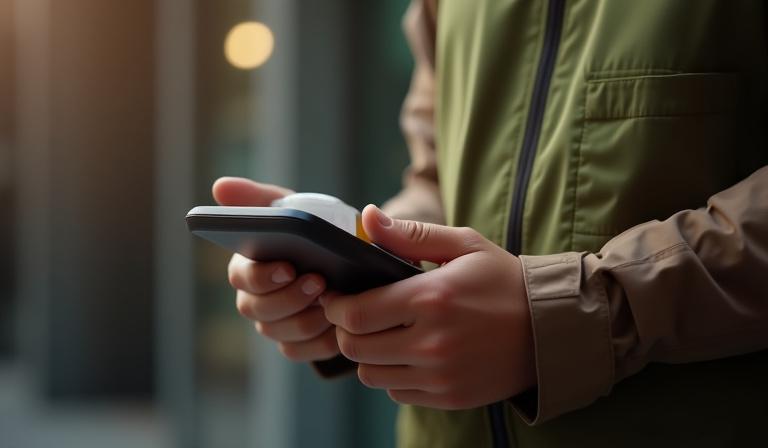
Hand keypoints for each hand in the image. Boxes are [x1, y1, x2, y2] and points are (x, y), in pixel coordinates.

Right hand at [213, 177, 339, 361]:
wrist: (346, 255)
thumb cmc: (311, 228)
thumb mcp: (287, 206)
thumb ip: (255, 198)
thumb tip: (219, 186)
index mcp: (246, 266)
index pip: (242, 278)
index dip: (263, 276)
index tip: (288, 268)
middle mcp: (255, 300)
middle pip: (260, 311)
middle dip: (291, 299)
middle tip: (320, 282)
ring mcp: (274, 325)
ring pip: (283, 334)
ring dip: (309, 319)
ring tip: (335, 302)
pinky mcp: (295, 344)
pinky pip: (303, 351)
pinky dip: (323, 340)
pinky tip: (341, 325)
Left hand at [321, 205, 535, 408]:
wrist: (552, 328)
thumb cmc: (505, 281)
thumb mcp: (464, 245)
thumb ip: (410, 235)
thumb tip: (367, 218)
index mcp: (431, 299)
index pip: (355, 313)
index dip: (336, 305)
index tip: (336, 297)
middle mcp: (431, 343)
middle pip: (355, 348)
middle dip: (346, 329)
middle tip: (357, 315)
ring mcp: (440, 376)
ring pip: (370, 375)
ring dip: (368, 355)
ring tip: (383, 335)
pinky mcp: (448, 397)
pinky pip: (397, 393)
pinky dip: (393, 376)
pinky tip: (409, 355)